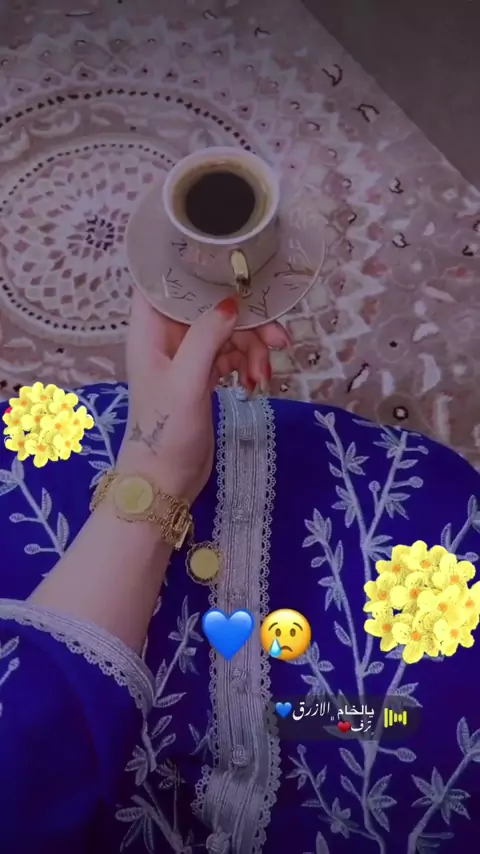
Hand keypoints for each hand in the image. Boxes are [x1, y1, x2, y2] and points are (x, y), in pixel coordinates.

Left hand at [117, 289, 289, 503]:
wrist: (167, 478)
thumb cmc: (166, 430)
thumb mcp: (186, 380)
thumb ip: (206, 336)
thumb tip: (232, 303)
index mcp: (150, 330)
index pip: (166, 282)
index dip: (196, 270)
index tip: (234, 267)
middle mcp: (167, 337)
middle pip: (210, 307)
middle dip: (245, 322)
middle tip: (278, 341)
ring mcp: (186, 356)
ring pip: (226, 332)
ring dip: (252, 349)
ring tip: (263, 377)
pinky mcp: (202, 375)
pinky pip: (231, 355)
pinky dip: (247, 365)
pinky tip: (256, 385)